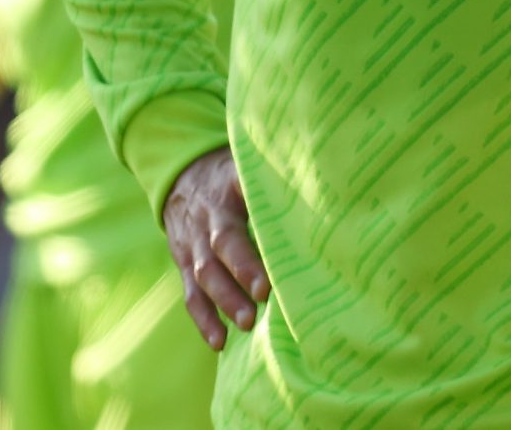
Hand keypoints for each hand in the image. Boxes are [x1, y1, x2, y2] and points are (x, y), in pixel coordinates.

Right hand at [164, 147, 268, 350]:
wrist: (182, 177)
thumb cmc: (232, 179)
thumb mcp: (248, 168)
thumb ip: (277, 183)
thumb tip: (327, 199)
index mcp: (230, 189)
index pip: (243, 200)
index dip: (259, 220)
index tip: (278, 244)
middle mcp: (209, 216)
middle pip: (221, 242)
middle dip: (242, 269)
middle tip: (263, 295)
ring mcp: (192, 242)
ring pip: (203, 271)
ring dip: (224, 299)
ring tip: (247, 323)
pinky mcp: (184, 264)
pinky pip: (191, 294)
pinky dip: (204, 319)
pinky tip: (219, 342)